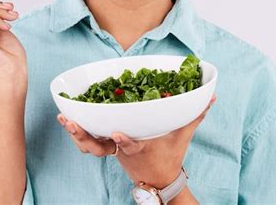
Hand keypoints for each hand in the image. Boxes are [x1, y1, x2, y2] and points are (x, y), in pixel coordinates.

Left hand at [57, 93, 216, 188]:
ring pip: (89, 146)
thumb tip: (211, 97)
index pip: (130, 146)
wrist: (158, 178)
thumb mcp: (181, 136)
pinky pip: (90, 141)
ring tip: (64, 118)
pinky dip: (78, 131)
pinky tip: (70, 116)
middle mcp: (121, 150)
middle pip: (98, 147)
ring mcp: (112, 149)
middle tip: (70, 122)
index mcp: (140, 148)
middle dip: (82, 136)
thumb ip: (194, 116)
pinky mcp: (107, 146)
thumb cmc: (169, 154)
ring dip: (75, 133)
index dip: (124, 141)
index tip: (116, 134)